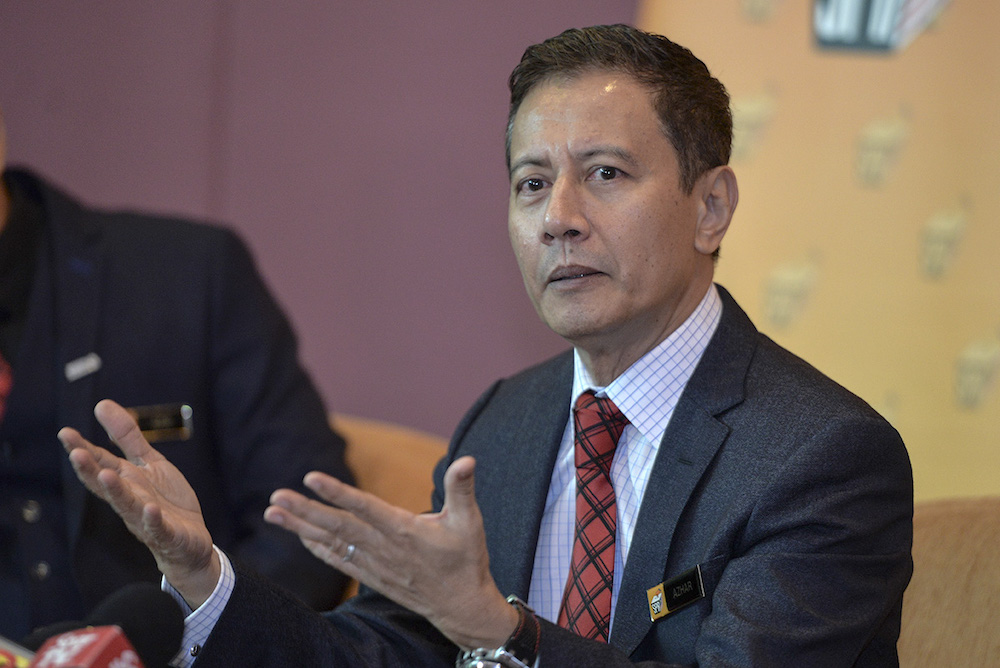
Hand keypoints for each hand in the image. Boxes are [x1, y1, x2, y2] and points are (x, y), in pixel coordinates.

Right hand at [58, 399, 219, 607]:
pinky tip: (150, 508)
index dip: (83, 450)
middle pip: (107, 485)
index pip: (100, 464)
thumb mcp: (149, 463)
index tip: (65, 433)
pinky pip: (158, 528)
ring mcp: (146, 519)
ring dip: (116, 492)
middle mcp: (131, 500)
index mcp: (126, 482)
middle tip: (76, 453)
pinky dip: (153, 520)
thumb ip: (127, 437)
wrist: (189, 543)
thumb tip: (101, 404)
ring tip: (106, 475)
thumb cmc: (165, 501)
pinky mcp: (167, 535)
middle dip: (91, 471)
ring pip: (127, 506)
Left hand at [264, 456, 517, 649]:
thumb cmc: (466, 559)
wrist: (462, 607)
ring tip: (273, 512)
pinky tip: (299, 535)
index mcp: (405, 530)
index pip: (365, 507)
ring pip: (332, 543)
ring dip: (301, 528)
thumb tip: (467, 460)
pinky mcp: (372, 576)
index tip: (310, 478)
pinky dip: (317, 547)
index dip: (337, 492)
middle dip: (305, 510)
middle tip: (276, 496)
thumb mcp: (469, 521)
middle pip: (338, 526)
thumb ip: (461, 489)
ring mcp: (375, 564)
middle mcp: (384, 548)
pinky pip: (338, 560)